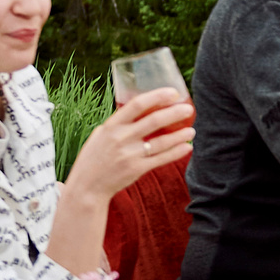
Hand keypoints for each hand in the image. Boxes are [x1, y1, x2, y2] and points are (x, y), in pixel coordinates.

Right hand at [64, 87, 194, 200]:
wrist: (87, 187)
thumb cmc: (94, 157)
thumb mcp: (100, 135)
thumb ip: (118, 123)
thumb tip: (140, 109)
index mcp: (111, 126)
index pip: (137, 105)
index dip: (157, 96)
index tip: (173, 92)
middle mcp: (121, 138)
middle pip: (153, 121)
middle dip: (174, 113)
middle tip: (188, 109)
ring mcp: (129, 155)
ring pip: (161, 142)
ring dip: (179, 135)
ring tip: (192, 130)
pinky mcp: (136, 169)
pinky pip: (161, 159)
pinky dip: (176, 152)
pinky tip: (187, 147)